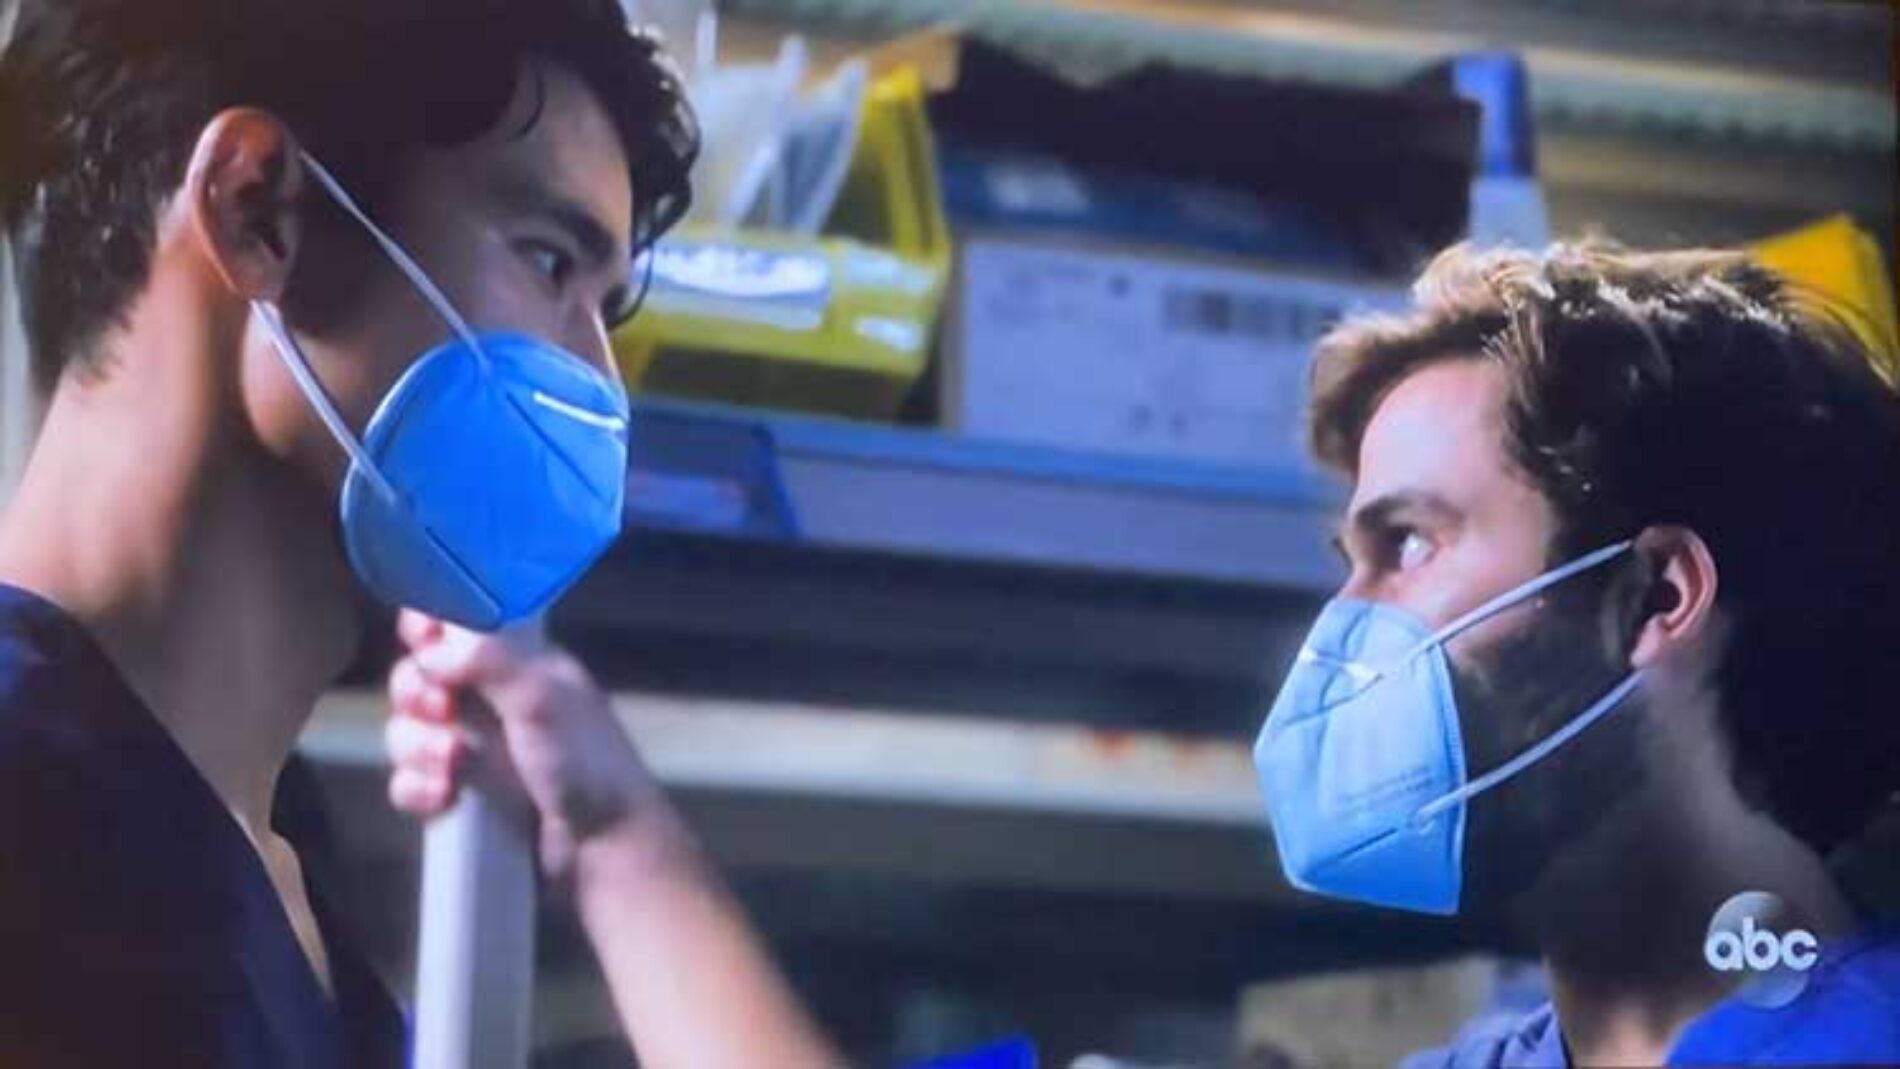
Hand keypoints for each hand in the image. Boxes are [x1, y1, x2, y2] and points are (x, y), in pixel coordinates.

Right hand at [384, 610, 674, 881]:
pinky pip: (408, 782)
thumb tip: (431, 653)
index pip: (457, 626)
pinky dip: (416, 788)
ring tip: (451, 764)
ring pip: (407, 731)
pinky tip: (444, 798)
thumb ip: (491, 660)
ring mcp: (472, 750)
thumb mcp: (545, 697)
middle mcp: (490, 700)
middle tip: (441, 709)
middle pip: (417, 677)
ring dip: (417, 745)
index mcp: (517, 663)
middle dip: (415, 692)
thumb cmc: (585, 761)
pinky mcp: (458, 797)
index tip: (419, 639)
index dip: (427, 627)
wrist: (600, 847)